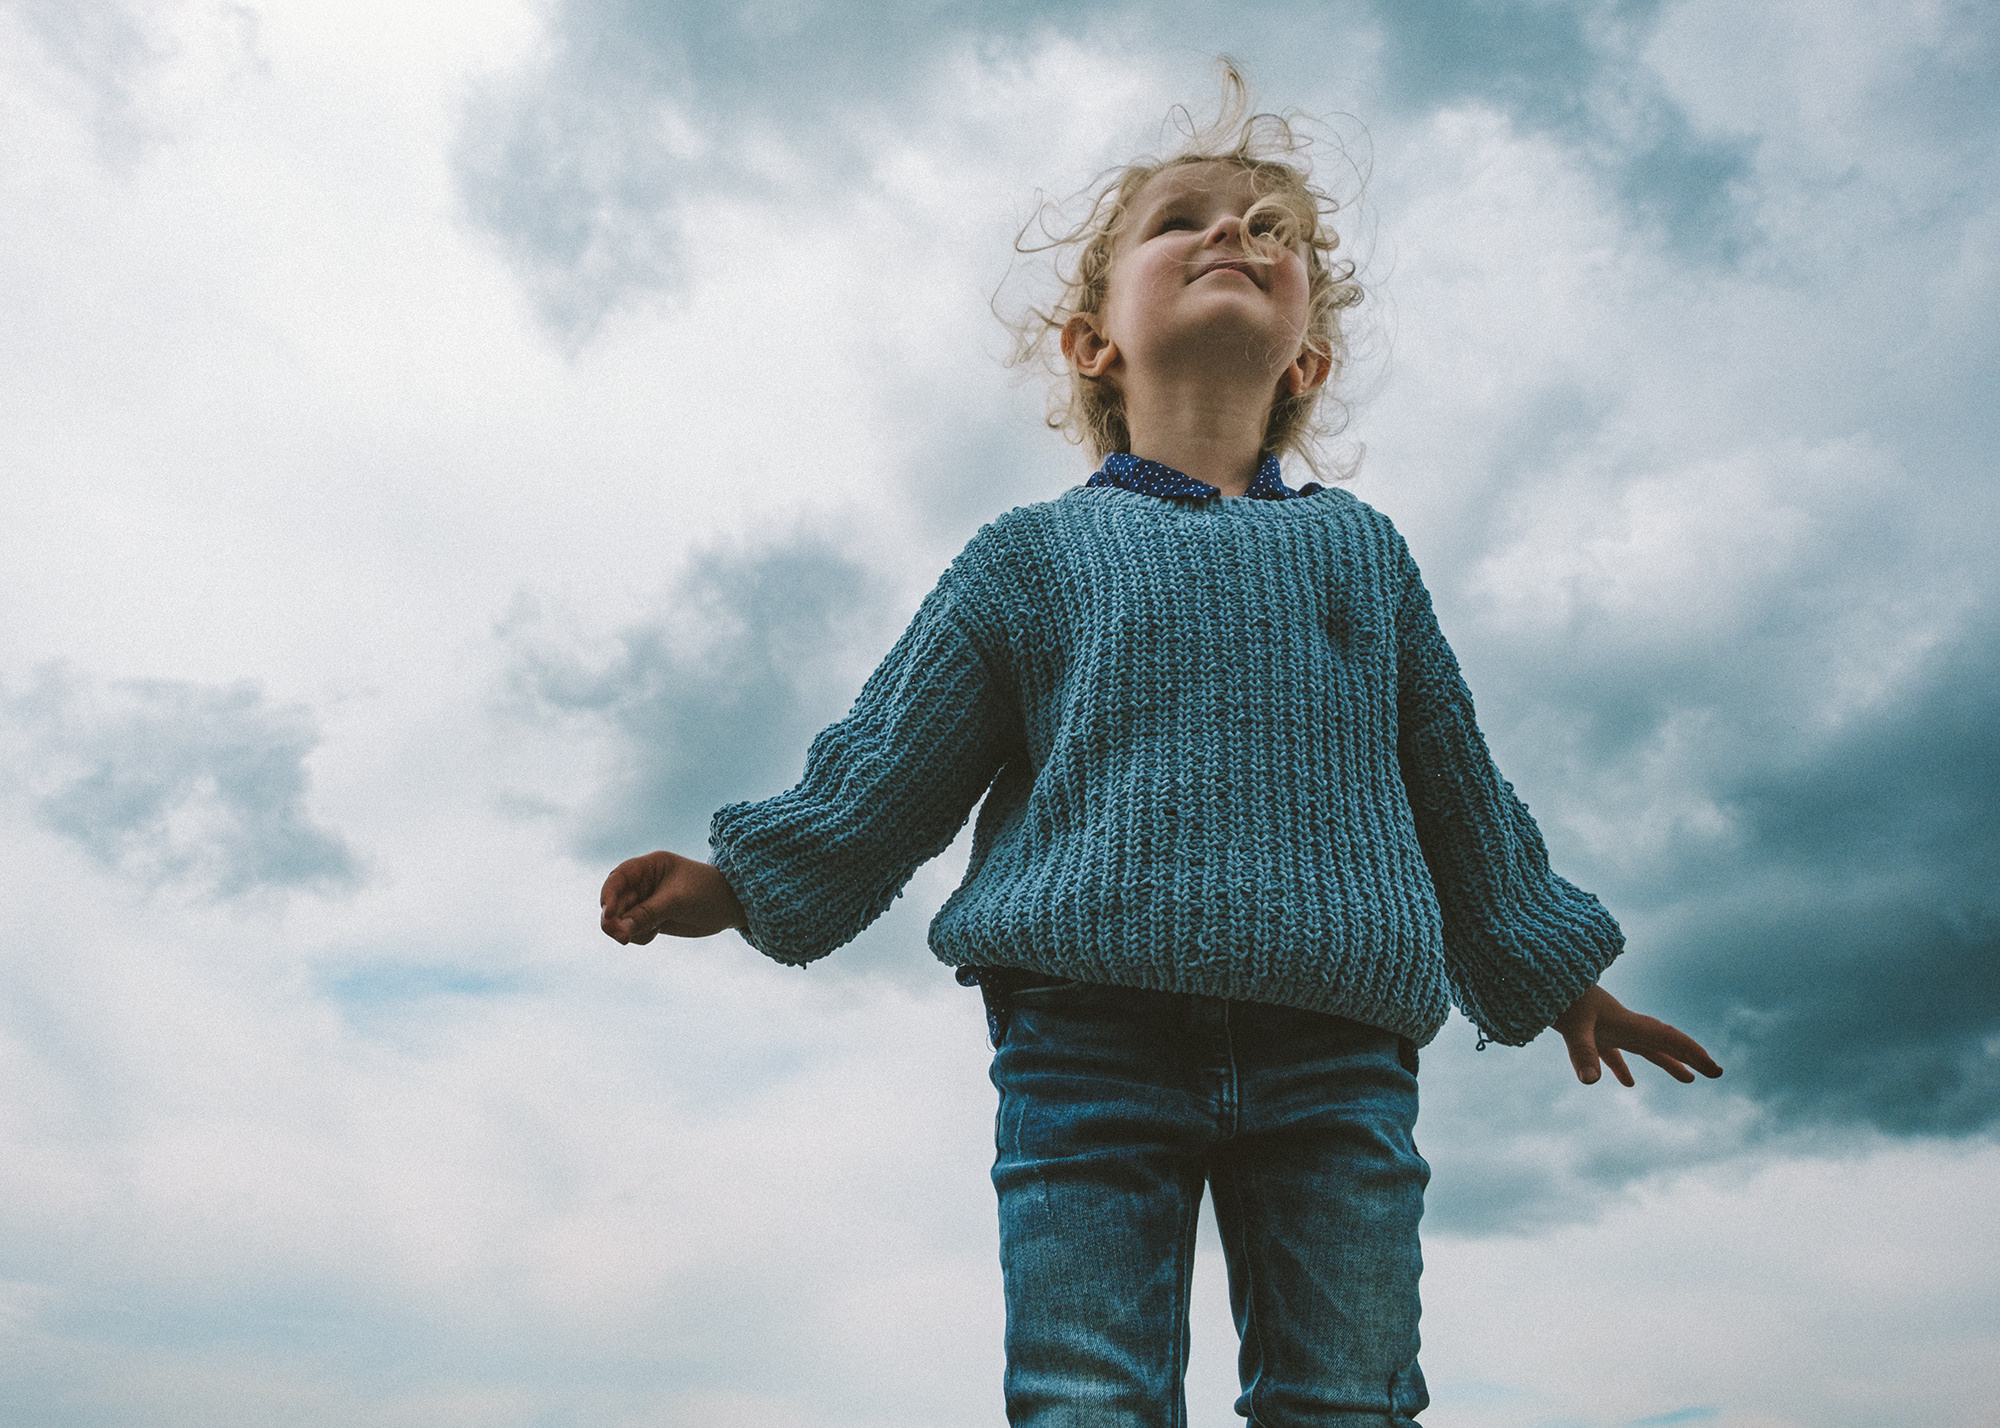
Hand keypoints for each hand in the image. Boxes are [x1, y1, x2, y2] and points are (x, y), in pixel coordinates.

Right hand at [599, 850, 746, 944]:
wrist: (731, 907)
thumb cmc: (707, 893)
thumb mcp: (678, 901)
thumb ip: (648, 913)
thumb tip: (619, 929)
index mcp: (649, 866)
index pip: (618, 878)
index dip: (608, 895)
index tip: (607, 913)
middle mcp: (644, 882)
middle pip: (615, 901)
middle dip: (614, 919)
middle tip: (621, 937)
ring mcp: (647, 901)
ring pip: (622, 919)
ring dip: (626, 930)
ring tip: (649, 933)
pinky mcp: (652, 919)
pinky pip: (633, 930)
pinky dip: (638, 935)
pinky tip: (655, 934)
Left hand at [1552, 984, 1722, 1085]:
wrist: (1534, 972)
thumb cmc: (1557, 996)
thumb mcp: (1571, 1026)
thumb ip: (1583, 1053)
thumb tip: (1590, 1082)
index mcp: (1626, 1021)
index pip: (1667, 1039)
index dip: (1692, 1053)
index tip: (1715, 1070)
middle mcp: (1621, 1023)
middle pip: (1662, 1043)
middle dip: (1689, 1057)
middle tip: (1713, 1072)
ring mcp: (1606, 1026)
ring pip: (1642, 1048)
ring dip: (1665, 1061)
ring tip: (1687, 1078)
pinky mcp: (1588, 1030)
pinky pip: (1612, 1052)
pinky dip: (1622, 1067)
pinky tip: (1627, 1083)